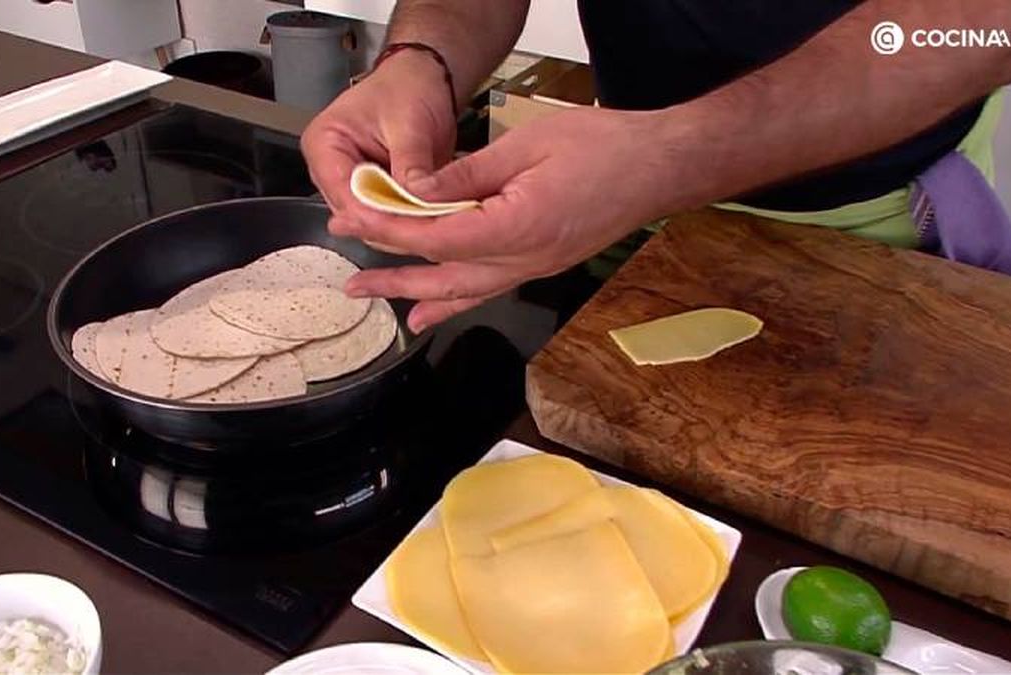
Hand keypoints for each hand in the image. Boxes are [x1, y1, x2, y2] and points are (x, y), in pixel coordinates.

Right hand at [300, 49, 456, 214]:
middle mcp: (331, 169)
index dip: (375, 216)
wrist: (425, 78)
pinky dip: (409, 221)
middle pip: (355, 215)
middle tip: (426, 228)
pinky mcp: (374, 195)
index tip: (406, 225)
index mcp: (324, 144)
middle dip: (391, 224)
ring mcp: (352, 185)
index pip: (342, 193)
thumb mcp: (410, 122)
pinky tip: (430, 219)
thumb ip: (411, 164)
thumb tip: (418, 199)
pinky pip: (389, 219)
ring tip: (432, 222)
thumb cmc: (408, 87)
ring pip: (372, 223)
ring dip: (402, 226)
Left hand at [333, 106, 672, 331]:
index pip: (437, 238)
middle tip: (351, 280)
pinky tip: (429, 313)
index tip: (357, 219)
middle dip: (392, 275)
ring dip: (415, 294)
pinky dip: (453, 301)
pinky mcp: (542, 264)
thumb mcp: (526, 146)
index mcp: (517, 227)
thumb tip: (417, 190)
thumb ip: (467, 175)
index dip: (391, 231)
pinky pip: (487, 289)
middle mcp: (524, 259)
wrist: (659, 168)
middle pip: (442, 275)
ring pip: (463, 291)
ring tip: (374, 299)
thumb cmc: (604, 148)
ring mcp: (535, 268)